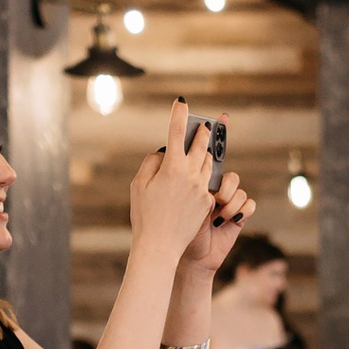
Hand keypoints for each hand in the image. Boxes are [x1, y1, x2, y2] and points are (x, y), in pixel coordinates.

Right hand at [129, 99, 218, 252]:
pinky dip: (203, 175)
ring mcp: (202, 189)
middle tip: (204, 125)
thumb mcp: (139, 185)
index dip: (178, 114)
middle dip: (202, 132)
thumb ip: (152, 163)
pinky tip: (200, 173)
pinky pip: (208, 182)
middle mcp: (191, 175)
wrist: (160, 245)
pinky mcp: (207, 202)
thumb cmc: (144, 215)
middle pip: (201, 144)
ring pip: (208, 163)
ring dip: (205, 153)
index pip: (176, 132)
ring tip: (203, 147)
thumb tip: (164, 153)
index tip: (181, 102)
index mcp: (173, 167)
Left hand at [182, 168, 254, 272]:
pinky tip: (231, 221)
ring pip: (241, 193)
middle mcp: (218, 196)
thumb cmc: (185, 235)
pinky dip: (243, 211)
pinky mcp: (240, 218)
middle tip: (217, 202)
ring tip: (220, 219)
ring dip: (232, 205)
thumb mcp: (188, 211)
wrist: (195, 258)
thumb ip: (200, 196)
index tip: (208, 189)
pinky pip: (250, 205)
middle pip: (232, 178)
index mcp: (203, 189)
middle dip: (226, 189)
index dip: (215, 177)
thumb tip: (212, 189)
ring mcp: (230, 206)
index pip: (215, 171)